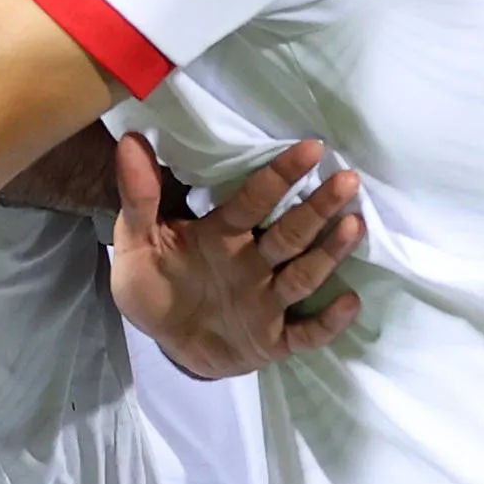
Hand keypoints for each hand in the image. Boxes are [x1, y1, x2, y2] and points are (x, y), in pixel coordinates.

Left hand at [111, 136, 365, 377]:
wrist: (163, 341)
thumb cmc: (155, 284)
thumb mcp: (137, 242)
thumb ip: (138, 198)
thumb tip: (130, 142)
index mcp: (223, 236)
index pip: (254, 200)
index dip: (280, 175)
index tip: (311, 148)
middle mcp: (252, 264)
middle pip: (290, 234)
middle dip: (318, 208)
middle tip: (348, 180)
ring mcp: (265, 303)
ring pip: (302, 275)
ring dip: (327, 253)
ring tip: (354, 226)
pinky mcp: (272, 341)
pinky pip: (305, 333)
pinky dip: (327, 322)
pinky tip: (350, 302)